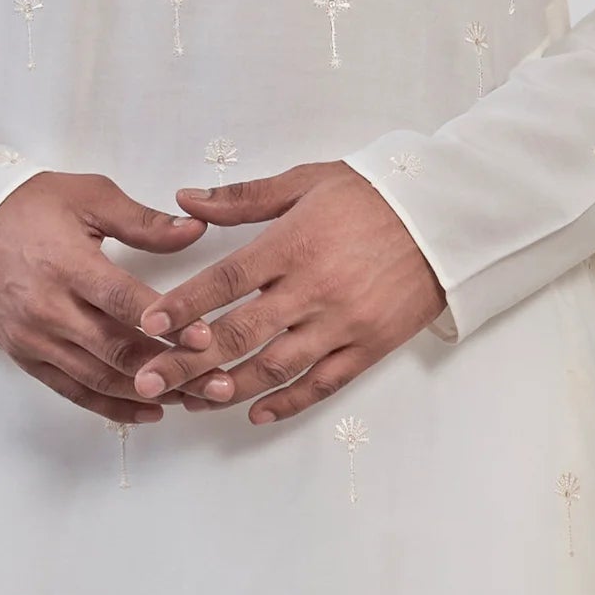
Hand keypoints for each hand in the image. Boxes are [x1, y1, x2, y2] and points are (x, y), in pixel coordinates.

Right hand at [0, 171, 227, 421]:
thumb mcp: (87, 197)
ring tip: (194, 398)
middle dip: (170, 369)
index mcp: (68, 265)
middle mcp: (50, 309)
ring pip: (100, 379)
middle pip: (117, 350)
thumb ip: (142, 221)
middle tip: (214, 380)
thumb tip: (196, 231)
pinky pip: (74, 392)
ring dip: (149, 393)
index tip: (204, 337)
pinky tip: (149, 410)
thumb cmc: (26, 206)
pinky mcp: (26, 356)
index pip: (124, 302)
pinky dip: (112, 407)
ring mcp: (35, 338)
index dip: (167, 323)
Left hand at [125, 160, 448, 423]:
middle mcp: (315, 289)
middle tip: (150, 380)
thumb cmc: (373, 195)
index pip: (227, 280)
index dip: (184, 304)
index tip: (148, 322)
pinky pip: (323, 384)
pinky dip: (288, 403)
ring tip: (193, 401)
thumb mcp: (307, 182)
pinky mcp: (370, 346)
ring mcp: (343, 323)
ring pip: (276, 367)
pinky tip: (256, 413)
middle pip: (240, 334)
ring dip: (231, 388)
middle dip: (189, 362)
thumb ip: (243, 199)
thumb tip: (184, 197)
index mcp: (294, 244)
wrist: (446, 219)